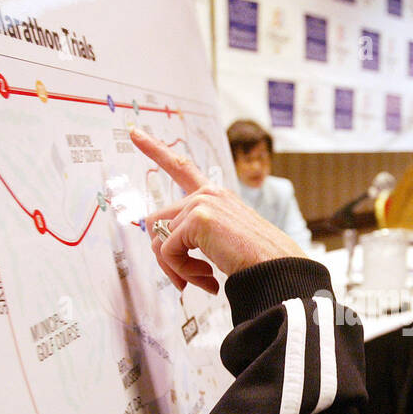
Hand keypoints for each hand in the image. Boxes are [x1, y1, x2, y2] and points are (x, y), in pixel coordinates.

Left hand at [130, 128, 305, 293]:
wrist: (278, 268)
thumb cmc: (257, 259)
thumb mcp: (223, 239)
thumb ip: (195, 235)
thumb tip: (165, 251)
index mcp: (215, 196)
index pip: (180, 167)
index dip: (155, 149)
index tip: (135, 133)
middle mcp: (207, 194)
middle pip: (156, 221)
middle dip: (166, 256)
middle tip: (185, 280)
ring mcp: (202, 203)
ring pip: (159, 240)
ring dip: (175, 267)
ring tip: (202, 280)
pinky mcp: (198, 219)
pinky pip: (168, 251)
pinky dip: (181, 271)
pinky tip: (208, 278)